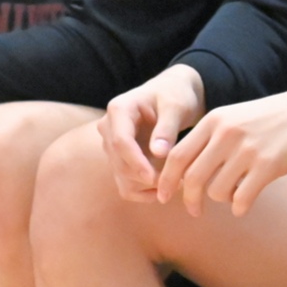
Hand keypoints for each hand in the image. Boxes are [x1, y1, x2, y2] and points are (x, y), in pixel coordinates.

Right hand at [100, 65, 206, 201]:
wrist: (172, 95)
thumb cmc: (175, 95)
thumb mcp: (176, 106)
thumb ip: (167, 128)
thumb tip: (158, 153)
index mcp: (119, 110)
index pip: (121, 142)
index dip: (137, 162)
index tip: (156, 178)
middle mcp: (109, 128)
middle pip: (120, 162)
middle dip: (146, 177)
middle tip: (177, 183)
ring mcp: (111, 145)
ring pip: (122, 177)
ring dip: (147, 186)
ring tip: (177, 183)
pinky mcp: (119, 159)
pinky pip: (125, 184)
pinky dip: (144, 192)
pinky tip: (165, 188)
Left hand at [156, 85, 286, 216]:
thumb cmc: (266, 119)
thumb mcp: (232, 119)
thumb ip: (207, 141)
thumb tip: (183, 177)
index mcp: (213, 121)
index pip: (177, 155)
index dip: (166, 180)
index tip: (162, 197)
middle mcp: (226, 134)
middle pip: (192, 178)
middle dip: (189, 200)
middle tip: (194, 211)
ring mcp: (247, 150)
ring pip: (217, 191)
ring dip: (222, 199)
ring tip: (234, 193)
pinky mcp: (268, 165)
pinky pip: (242, 199)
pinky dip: (239, 207)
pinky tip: (244, 204)